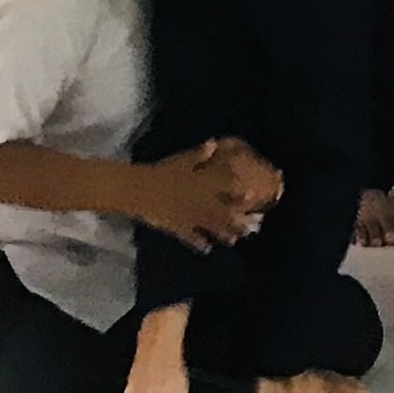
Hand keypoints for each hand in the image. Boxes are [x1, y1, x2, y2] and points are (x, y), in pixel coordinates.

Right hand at [139, 138, 273, 249]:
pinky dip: (200, 244)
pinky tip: (207, 249)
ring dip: (224, 234)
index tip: (252, 196)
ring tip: (233, 241)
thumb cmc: (162, 171)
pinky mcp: (180, 228)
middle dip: (238, 222)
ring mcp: (193, 217)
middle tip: (249, 229)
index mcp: (204, 183)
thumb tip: (213, 143)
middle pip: (225, 213)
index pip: (227, 188)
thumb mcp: (181, 160)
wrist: (141, 189)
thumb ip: (199, 154)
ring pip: (213, 228)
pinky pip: (193, 238)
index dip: (241, 192)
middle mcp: (203, 202)